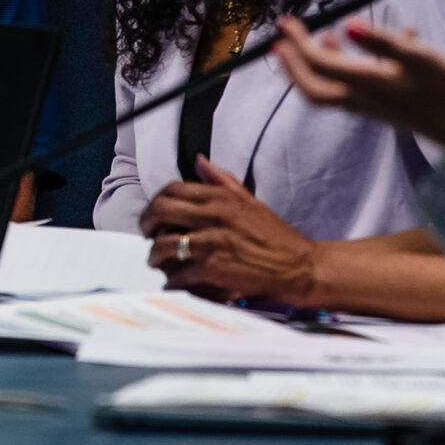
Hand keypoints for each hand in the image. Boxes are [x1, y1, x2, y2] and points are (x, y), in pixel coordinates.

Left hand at [141, 156, 318, 305]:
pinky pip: (179, 274)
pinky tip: (177, 283)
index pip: (172, 189)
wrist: (297, 265)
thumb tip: (200, 161)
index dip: (156, 202)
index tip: (155, 215)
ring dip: (155, 255)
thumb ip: (222, 180)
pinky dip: (173, 281)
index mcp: (221, 197)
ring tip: (159, 261)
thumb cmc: (274, 235)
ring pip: (164, 244)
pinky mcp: (214, 268)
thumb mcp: (250, 200)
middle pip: (161, 210)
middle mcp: (214, 216)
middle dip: (147, 224)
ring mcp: (213, 242)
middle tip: (148, 236)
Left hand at [272, 15, 444, 144]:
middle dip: (293, 64)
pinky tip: (377, 42)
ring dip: (319, 64)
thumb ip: (383, 41)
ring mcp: (372, 105)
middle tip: (282, 39)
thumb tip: (346, 25)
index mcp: (366, 84)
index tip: (286, 22)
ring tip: (324, 36)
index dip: (298, 42)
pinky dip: (351, 65)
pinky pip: (354, 86)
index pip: (318, 64)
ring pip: (331, 88)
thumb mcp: (420, 58)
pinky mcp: (384, 106)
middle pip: (312, 86)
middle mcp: (362, 99)